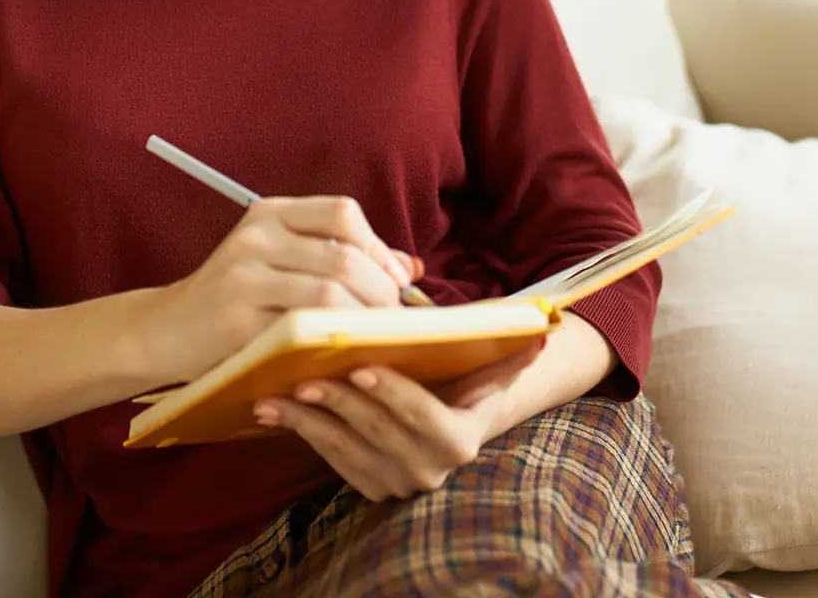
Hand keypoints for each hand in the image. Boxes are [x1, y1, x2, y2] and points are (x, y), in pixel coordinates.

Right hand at [158, 197, 419, 381]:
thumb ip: (340, 256)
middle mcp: (256, 238)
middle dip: (381, 293)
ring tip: (374, 339)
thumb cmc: (237, 296)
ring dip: (363, 321)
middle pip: (342, 257)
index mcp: (270, 213)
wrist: (167, 329)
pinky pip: (301, 331)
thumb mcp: (281, 260)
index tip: (396, 281)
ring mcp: (242, 279)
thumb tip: (410, 267)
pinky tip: (342, 355)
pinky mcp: (236, 322)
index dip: (378, 247)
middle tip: (394, 321)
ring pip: (328, 294)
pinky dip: (332, 343)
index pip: (341, 213)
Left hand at [253, 346, 542, 501]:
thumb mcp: (491, 362)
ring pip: (348, 451)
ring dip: (310, 421)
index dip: (394, 395)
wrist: (455, 413)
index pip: (427, 420)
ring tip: (278, 393)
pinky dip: (303, 433)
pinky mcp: (368, 485)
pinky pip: (331, 461)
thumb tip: (543, 331)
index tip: (362, 365)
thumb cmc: (468, 375)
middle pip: (379, 435)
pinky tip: (274, 410)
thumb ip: (513, 349)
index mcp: (462, 438)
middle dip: (341, 403)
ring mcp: (398, 482)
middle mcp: (432, 470)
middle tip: (307, 373)